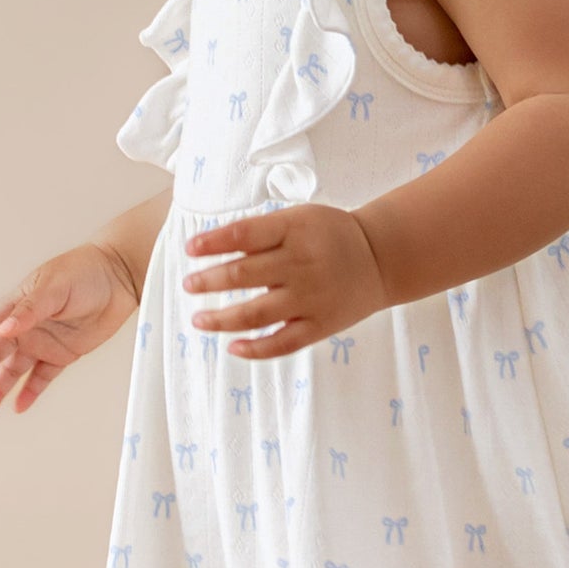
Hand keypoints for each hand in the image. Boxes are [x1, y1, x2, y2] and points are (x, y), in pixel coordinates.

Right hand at [0, 241, 139, 415]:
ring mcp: (43, 341)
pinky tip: (18, 406)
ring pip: (13, 370)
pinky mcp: (62, 354)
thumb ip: (30, 308)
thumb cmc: (84, 271)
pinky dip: (30, 392)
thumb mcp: (54, 286)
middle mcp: (26, 326)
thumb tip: (5, 328)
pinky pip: (41, 377)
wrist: (119, 277)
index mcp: (18, 304)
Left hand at [180, 204, 389, 360]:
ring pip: (256, 313)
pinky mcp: (319, 325)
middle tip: (188, 285)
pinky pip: (282, 343)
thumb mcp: (298, 218)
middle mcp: (301, 263)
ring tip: (198, 319)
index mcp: (294, 230)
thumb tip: (211, 247)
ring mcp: (310, 298)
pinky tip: (232, 346)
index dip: (212, 242)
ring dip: (221, 319)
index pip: (244, 234)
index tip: (189, 249)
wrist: (380, 258)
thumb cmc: (329, 234)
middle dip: (209, 281)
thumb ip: (261, 232)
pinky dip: (255, 349)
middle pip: (243, 274)